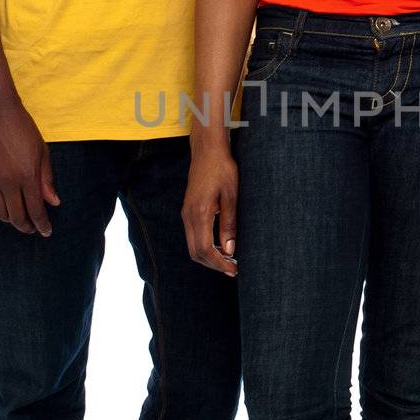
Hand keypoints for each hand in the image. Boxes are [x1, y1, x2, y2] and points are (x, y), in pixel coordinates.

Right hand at [0, 98, 59, 235]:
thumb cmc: (21, 128)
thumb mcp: (41, 151)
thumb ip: (46, 179)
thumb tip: (54, 202)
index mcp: (26, 176)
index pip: (36, 210)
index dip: (42, 224)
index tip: (46, 232)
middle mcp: (7, 182)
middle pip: (17, 217)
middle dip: (27, 226)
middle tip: (33, 228)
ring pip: (0, 213)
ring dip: (11, 220)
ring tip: (19, 219)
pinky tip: (1, 207)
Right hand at [182, 143, 238, 274]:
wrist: (207, 150)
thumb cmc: (222, 169)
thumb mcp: (231, 195)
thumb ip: (229, 223)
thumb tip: (230, 250)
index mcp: (199, 213)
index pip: (205, 250)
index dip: (219, 263)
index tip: (234, 270)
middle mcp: (188, 216)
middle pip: (196, 253)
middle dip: (214, 264)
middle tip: (233, 269)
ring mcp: (186, 213)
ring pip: (193, 246)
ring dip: (209, 257)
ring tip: (228, 260)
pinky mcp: (188, 210)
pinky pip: (193, 236)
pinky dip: (205, 247)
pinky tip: (220, 246)